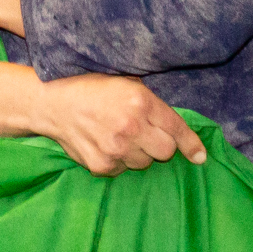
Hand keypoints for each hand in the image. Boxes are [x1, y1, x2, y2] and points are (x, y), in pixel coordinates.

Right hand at [32, 74, 205, 175]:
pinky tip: (105, 143)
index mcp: (140, 101)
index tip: (200, 157)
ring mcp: (116, 149)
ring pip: (145, 163)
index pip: (176, 128)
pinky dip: (119, 160)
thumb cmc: (91, 87)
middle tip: (144, 132)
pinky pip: (123, 169)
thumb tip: (176, 127)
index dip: (191, 144)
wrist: (52, 102)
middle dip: (160, 144)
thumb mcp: (125, 82)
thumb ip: (149, 102)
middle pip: (166, 151)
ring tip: (119, 135)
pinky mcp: (102, 166)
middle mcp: (131, 127)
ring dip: (139, 153)